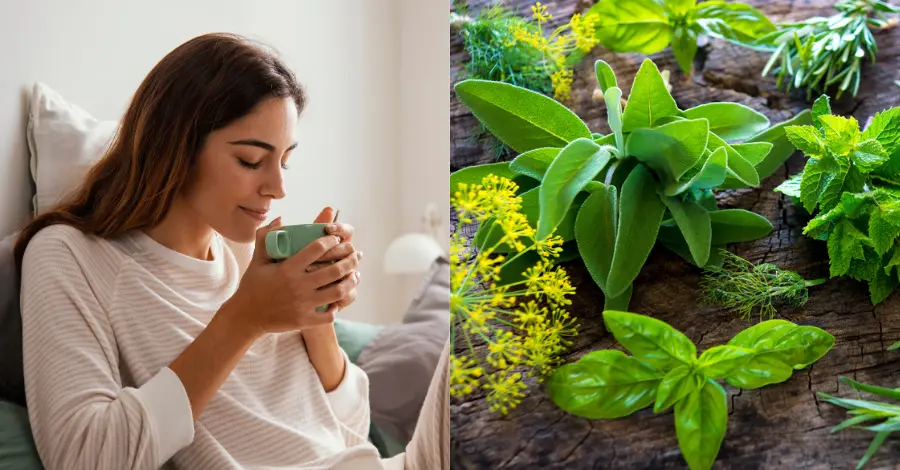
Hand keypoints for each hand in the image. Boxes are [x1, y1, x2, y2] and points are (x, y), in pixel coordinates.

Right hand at [224, 216, 361, 336]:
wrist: (246, 316)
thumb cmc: (253, 285)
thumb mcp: (257, 259)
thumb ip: (267, 236)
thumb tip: (281, 218)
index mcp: (288, 269)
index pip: (317, 249)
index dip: (331, 241)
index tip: (337, 238)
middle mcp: (298, 286)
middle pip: (334, 270)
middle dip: (350, 259)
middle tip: (355, 254)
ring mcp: (303, 304)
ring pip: (337, 291)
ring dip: (350, 281)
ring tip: (356, 274)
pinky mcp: (304, 320)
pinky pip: (330, 314)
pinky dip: (338, 305)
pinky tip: (341, 297)